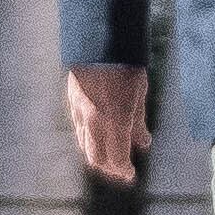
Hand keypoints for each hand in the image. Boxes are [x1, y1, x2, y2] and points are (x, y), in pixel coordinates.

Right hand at [66, 64, 150, 182]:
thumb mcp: (139, 93)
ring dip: (97, 155)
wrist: (98, 40)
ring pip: (84, 145)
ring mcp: (79, 112)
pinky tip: (98, 137)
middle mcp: (94, 120)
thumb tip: (143, 143)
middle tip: (121, 170)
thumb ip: (139, 121)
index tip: (130, 174)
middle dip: (109, 168)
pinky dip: (88, 139)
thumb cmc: (125, 65)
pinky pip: (78, 129)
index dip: (123, 170)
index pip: (116, 158)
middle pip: (97, 157)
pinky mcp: (72, 102)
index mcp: (115, 119)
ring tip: (110, 156)